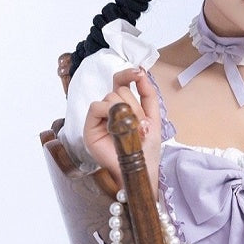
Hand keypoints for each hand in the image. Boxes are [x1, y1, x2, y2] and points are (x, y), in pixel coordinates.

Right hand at [83, 68, 160, 192]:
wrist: (140, 170)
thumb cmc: (147, 150)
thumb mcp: (153, 119)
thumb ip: (148, 96)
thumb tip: (141, 73)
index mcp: (126, 107)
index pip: (122, 82)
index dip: (128, 74)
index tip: (139, 72)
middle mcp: (112, 110)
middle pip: (120, 90)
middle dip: (135, 106)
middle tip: (142, 125)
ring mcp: (101, 118)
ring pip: (111, 97)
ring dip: (126, 112)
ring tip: (133, 131)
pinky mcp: (90, 127)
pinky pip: (96, 106)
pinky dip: (109, 113)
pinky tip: (117, 128)